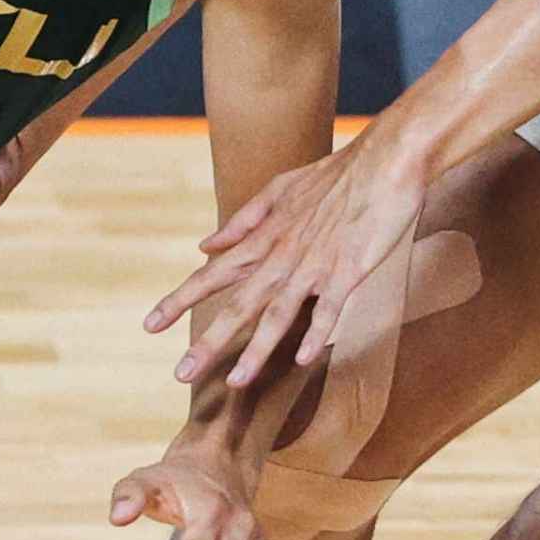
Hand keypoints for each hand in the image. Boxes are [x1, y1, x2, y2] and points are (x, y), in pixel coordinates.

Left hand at [146, 129, 435, 390]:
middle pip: (239, 303)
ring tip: (237, 382)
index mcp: (265, 236)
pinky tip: (304, 359)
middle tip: (180, 373)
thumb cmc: (338, 174)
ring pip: (279, 313)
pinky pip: (330, 308)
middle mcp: (283, 254)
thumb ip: (243, 221)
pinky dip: (317, 332)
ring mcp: (316, 263)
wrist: (388, 157)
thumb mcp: (282, 189)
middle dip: (208, 340)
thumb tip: (205, 244)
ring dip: (257, 350)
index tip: (150, 325)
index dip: (181, 299)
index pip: (213, 273)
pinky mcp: (350, 268)